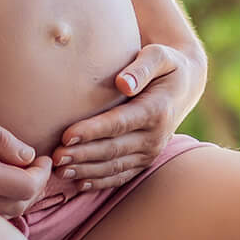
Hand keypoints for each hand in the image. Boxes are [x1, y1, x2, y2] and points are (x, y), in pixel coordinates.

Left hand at [52, 45, 195, 192]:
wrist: (184, 85)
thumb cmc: (165, 65)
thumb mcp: (159, 56)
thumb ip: (142, 67)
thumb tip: (123, 83)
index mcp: (157, 110)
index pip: (120, 123)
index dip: (92, 131)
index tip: (66, 135)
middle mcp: (156, 136)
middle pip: (114, 149)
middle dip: (83, 155)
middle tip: (55, 157)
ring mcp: (151, 152)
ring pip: (115, 167)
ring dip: (86, 171)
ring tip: (60, 171)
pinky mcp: (145, 161)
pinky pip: (121, 175)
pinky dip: (100, 182)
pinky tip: (79, 183)